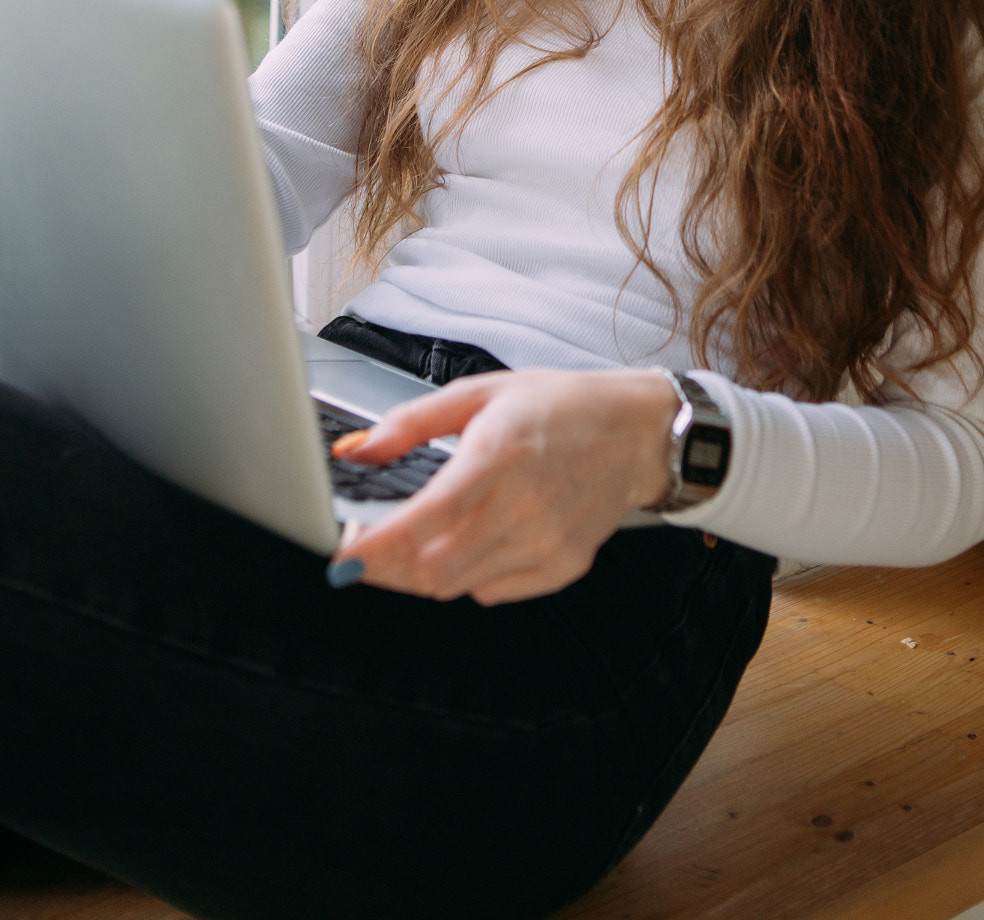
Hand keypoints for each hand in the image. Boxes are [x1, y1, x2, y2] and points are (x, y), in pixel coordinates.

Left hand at [326, 367, 677, 604]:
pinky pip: (492, 591)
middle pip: (431, 569)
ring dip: (420, 573)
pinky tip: (469, 542)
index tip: (343, 555)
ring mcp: (546, 543)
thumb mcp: (481, 393)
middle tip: (365, 551)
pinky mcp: (562, 567)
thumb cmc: (561, 406)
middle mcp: (523, 507)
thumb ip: (411, 423)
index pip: (422, 522)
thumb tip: (356, 450)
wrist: (638, 432)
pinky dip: (466, 576)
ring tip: (411, 545)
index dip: (374, 548)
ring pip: (456, 585)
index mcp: (498, 456)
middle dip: (386, 568)